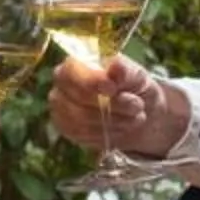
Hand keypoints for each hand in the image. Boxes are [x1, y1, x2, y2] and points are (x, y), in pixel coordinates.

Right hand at [50, 56, 182, 157]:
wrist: (136, 112)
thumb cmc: (133, 87)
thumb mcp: (136, 75)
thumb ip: (125, 70)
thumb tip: (115, 66)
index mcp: (76, 63)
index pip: (71, 71)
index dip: (90, 81)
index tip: (112, 88)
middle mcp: (62, 84)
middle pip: (76, 99)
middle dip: (111, 106)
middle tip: (137, 106)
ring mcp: (61, 108)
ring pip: (81, 121)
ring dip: (114, 122)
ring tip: (136, 117)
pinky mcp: (66, 129)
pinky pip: (83, 136)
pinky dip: (107, 134)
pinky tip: (122, 127)